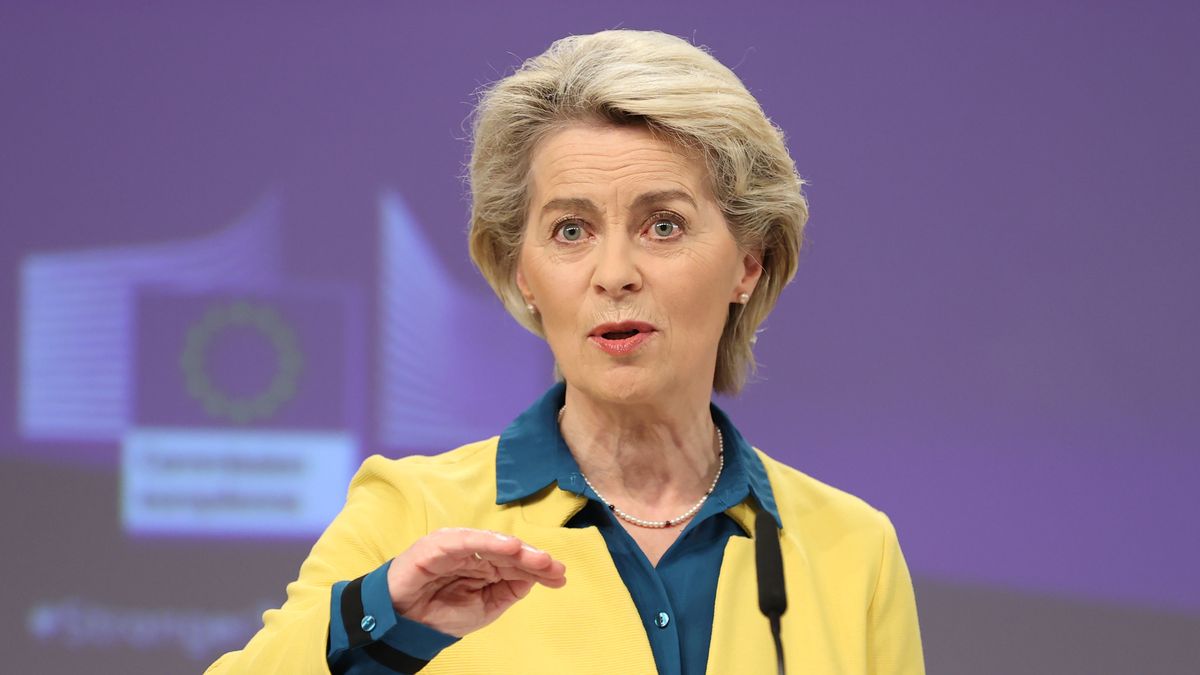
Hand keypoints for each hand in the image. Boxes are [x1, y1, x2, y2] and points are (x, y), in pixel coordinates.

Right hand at [386, 527, 566, 636]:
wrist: (404, 623)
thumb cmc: (441, 613)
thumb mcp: (485, 607)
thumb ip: (508, 590)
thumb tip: (534, 577)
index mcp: (484, 565)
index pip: (516, 563)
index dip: (538, 569)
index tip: (560, 577)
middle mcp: (473, 552)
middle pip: (509, 552)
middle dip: (533, 560)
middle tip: (555, 568)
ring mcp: (456, 546)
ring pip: (492, 544)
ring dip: (517, 550)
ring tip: (538, 559)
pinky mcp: (437, 545)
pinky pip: (466, 541)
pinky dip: (488, 542)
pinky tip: (510, 547)